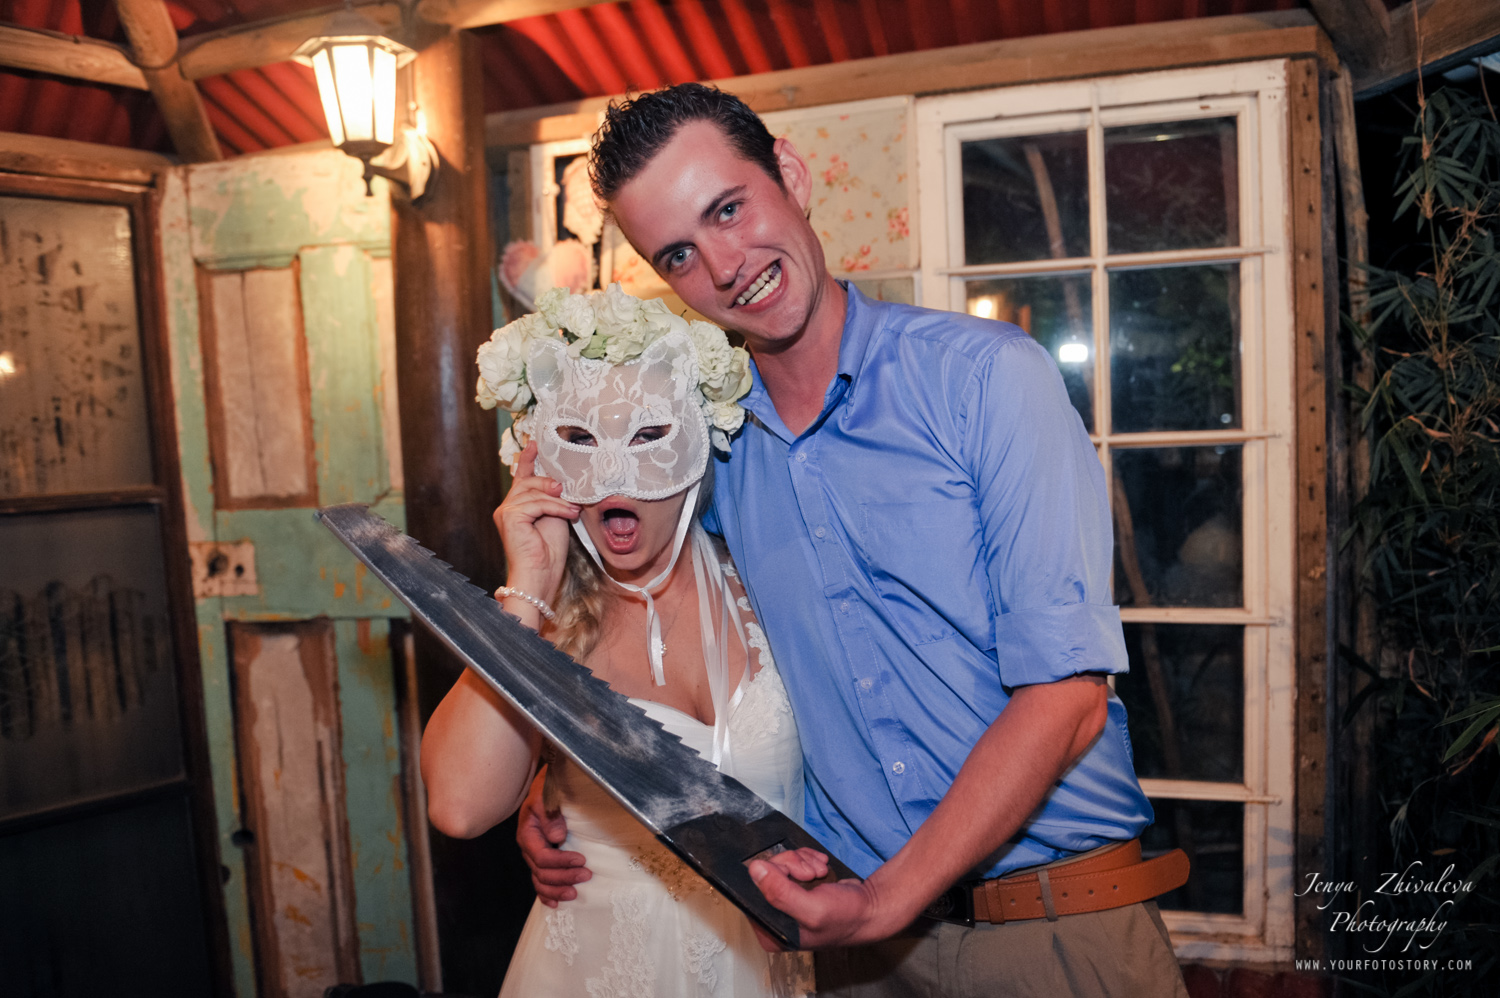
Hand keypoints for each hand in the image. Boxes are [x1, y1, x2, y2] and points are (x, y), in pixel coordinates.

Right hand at [494, 442, 576, 603]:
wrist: (539, 576)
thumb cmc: (548, 554)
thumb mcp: (556, 519)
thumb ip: (554, 500)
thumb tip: (562, 483)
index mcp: (518, 506)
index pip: (522, 476)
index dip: (529, 459)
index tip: (536, 443)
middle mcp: (508, 506)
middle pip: (529, 480)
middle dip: (550, 483)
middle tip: (568, 491)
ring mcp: (506, 511)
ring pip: (535, 491)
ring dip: (558, 500)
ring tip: (572, 509)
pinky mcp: (509, 517)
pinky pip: (537, 503)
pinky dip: (555, 507)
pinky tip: (567, 513)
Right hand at [516, 770, 589, 905]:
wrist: (547, 785)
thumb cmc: (549, 788)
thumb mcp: (548, 794)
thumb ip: (550, 814)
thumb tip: (557, 837)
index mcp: (528, 833)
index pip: (542, 857)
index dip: (562, 862)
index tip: (582, 859)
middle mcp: (528, 847)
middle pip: (542, 872)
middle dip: (564, 877)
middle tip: (586, 876)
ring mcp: (533, 855)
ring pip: (540, 881)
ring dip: (557, 890)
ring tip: (574, 894)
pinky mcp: (541, 859)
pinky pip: (540, 881)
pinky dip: (547, 894)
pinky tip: (556, 904)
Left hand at [747, 850, 897, 950]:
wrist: (870, 907)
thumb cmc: (846, 917)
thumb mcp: (812, 909)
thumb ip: (780, 892)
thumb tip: (755, 870)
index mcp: (770, 932)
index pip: (753, 893)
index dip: (773, 877)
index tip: (795, 878)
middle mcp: (774, 918)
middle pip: (766, 873)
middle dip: (793, 866)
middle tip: (811, 875)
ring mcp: (784, 901)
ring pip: (780, 863)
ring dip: (802, 862)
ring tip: (819, 873)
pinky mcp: (794, 887)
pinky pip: (791, 861)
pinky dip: (807, 859)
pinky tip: (820, 868)